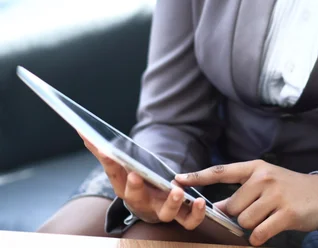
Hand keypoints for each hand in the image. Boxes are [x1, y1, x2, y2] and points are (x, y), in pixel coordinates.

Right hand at [79, 134, 205, 229]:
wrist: (154, 203)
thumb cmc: (136, 181)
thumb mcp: (121, 166)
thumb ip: (103, 151)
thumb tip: (82, 130)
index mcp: (125, 188)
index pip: (114, 175)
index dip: (110, 164)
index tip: (108, 152)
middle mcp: (142, 202)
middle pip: (135, 198)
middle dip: (134, 187)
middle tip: (135, 175)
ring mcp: (161, 210)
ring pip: (165, 213)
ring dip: (171, 203)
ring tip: (177, 191)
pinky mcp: (181, 215)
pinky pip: (189, 221)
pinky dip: (196, 214)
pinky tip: (201, 201)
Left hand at [176, 160, 317, 245]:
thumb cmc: (288, 187)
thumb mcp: (266, 181)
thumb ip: (243, 190)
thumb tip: (218, 207)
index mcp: (255, 168)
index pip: (221, 171)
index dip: (198, 177)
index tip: (177, 179)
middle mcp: (263, 178)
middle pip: (232, 207)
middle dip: (239, 216)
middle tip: (258, 212)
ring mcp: (275, 195)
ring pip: (244, 222)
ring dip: (251, 227)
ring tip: (267, 218)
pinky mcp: (285, 214)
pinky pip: (258, 234)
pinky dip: (259, 237)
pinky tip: (270, 230)